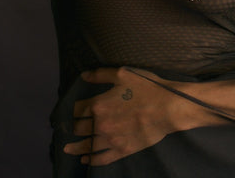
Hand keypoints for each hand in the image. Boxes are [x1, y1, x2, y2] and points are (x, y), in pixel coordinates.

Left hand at [63, 66, 179, 165]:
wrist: (167, 108)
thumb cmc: (146, 88)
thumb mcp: (122, 74)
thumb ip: (100, 75)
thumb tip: (83, 75)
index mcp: (98, 105)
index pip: (77, 110)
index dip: (72, 110)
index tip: (70, 110)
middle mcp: (100, 125)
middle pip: (79, 129)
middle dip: (72, 128)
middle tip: (67, 129)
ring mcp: (111, 140)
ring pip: (87, 146)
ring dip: (75, 148)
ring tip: (67, 149)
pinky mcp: (122, 150)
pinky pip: (102, 159)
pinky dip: (91, 161)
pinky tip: (85, 160)